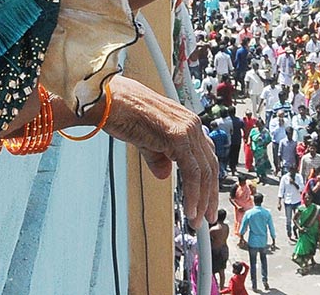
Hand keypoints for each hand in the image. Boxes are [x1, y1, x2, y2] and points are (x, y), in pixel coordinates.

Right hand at [102, 75, 218, 228]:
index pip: (206, 156)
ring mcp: (187, 129)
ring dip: (202, 200)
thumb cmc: (122, 113)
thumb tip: (165, 174)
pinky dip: (193, 194)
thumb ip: (158, 156)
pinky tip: (190, 210)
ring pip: (204, 172)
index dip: (208, 180)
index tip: (206, 199)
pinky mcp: (178, 137)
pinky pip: (192, 173)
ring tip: (197, 219)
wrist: (109, 100)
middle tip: (207, 216)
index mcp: (187, 121)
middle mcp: (192, 124)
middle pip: (210, 166)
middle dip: (209, 195)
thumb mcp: (145, 139)